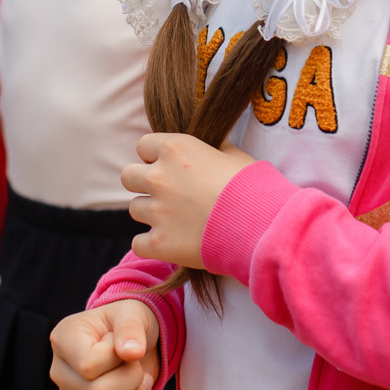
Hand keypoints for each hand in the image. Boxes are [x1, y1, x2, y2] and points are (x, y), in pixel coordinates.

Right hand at [50, 299, 160, 389]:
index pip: (89, 367)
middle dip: (133, 381)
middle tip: (138, 366)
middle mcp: (60, 372)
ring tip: (140, 383)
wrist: (130, 342)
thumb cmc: (127, 323)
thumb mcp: (133, 314)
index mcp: (63, 339)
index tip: (124, 345)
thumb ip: (131, 328)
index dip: (118, 359)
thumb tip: (131, 352)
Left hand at [121, 133, 253, 270]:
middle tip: (168, 194)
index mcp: (175, 149)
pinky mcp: (159, 243)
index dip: (156, 156)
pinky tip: (171, 243)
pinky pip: (138, 243)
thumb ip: (211, 148)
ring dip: (151, 214)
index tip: (171, 167)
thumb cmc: (253, 186)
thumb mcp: (234, 155)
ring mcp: (156, 211)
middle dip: (144, 183)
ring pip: (135, 209)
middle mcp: (159, 177)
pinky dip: (151, 244)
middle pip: (128, 176)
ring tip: (177, 220)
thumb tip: (207, 146)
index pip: (143, 145)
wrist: (261, 226)